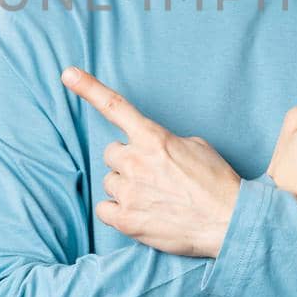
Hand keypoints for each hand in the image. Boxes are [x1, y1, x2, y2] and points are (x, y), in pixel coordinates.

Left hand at [61, 65, 241, 258]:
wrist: (229, 221)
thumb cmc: (216, 183)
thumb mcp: (196, 146)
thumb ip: (164, 141)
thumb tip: (150, 148)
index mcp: (153, 138)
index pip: (114, 107)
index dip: (88, 88)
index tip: (67, 74)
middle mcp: (136, 161)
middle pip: (111, 153)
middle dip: (127, 161)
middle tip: (151, 174)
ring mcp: (128, 191)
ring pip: (110, 181)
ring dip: (126, 186)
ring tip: (153, 196)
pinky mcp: (126, 220)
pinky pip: (104, 208)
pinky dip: (117, 210)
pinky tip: (139, 212)